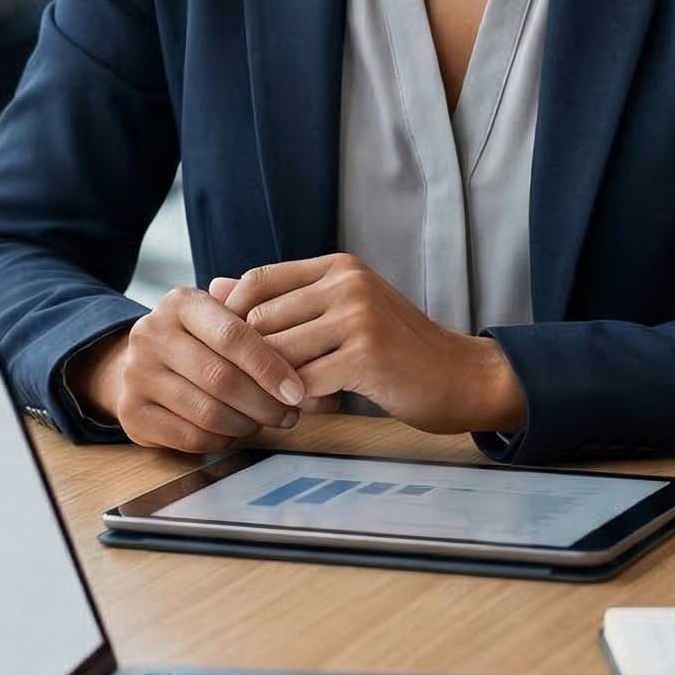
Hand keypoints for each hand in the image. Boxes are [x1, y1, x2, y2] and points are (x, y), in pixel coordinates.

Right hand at [70, 287, 314, 455]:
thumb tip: (319, 362)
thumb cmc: (198, 341)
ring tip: (266, 422)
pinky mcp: (131, 413)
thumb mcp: (221, 318)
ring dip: (247, 424)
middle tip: (291, 414)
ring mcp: (136, 374)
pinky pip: (189, 436)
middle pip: (220, 377)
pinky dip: (221, 440)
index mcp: (180, 302)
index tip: (298, 390)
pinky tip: (236, 432)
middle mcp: (151, 334)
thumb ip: (264, 329)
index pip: (233, 334)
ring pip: (207, 411)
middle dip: (264, 402)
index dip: (270, 365)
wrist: (133, 362)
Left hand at [215, 255, 525, 437]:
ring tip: (279, 400)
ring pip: (279, 352)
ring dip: (272, 384)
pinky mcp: (367, 356)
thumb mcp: (342, 310)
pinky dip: (299, 400)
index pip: (258, 280)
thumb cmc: (396, 348)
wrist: (460, 375)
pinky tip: (309, 408)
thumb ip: (282, 298)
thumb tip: (214, 286)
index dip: (233, 317)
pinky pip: (305, 381)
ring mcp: (358, 317)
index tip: (227, 350)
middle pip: (262, 318)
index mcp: (337, 267)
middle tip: (250, 387)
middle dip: (249, 359)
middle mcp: (346, 283)